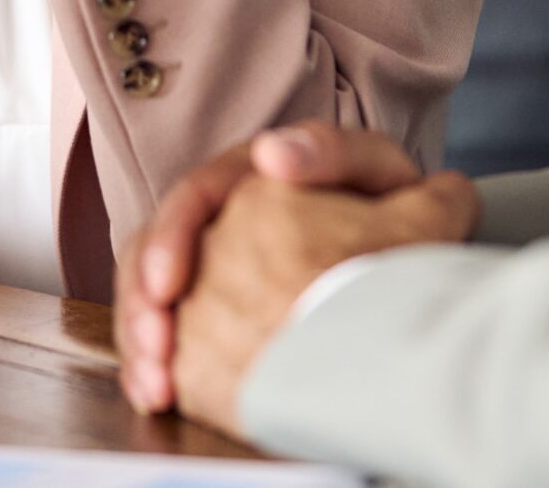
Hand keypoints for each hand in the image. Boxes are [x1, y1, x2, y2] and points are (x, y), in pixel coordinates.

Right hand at [114, 124, 469, 414]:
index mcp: (247, 179)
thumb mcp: (372, 170)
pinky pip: (164, 338)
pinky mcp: (207, 318)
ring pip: (149, 300)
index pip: (192, 199)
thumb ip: (329, 151)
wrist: (408, 268)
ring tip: (155, 386)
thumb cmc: (393, 213)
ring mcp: (207, 271)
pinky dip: (152, 369)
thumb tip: (272, 153)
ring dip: (140, 342)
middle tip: (156, 346)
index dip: (172, 239)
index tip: (169, 287)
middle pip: (153, 254)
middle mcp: (216, 222)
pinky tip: (156, 397)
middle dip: (143, 303)